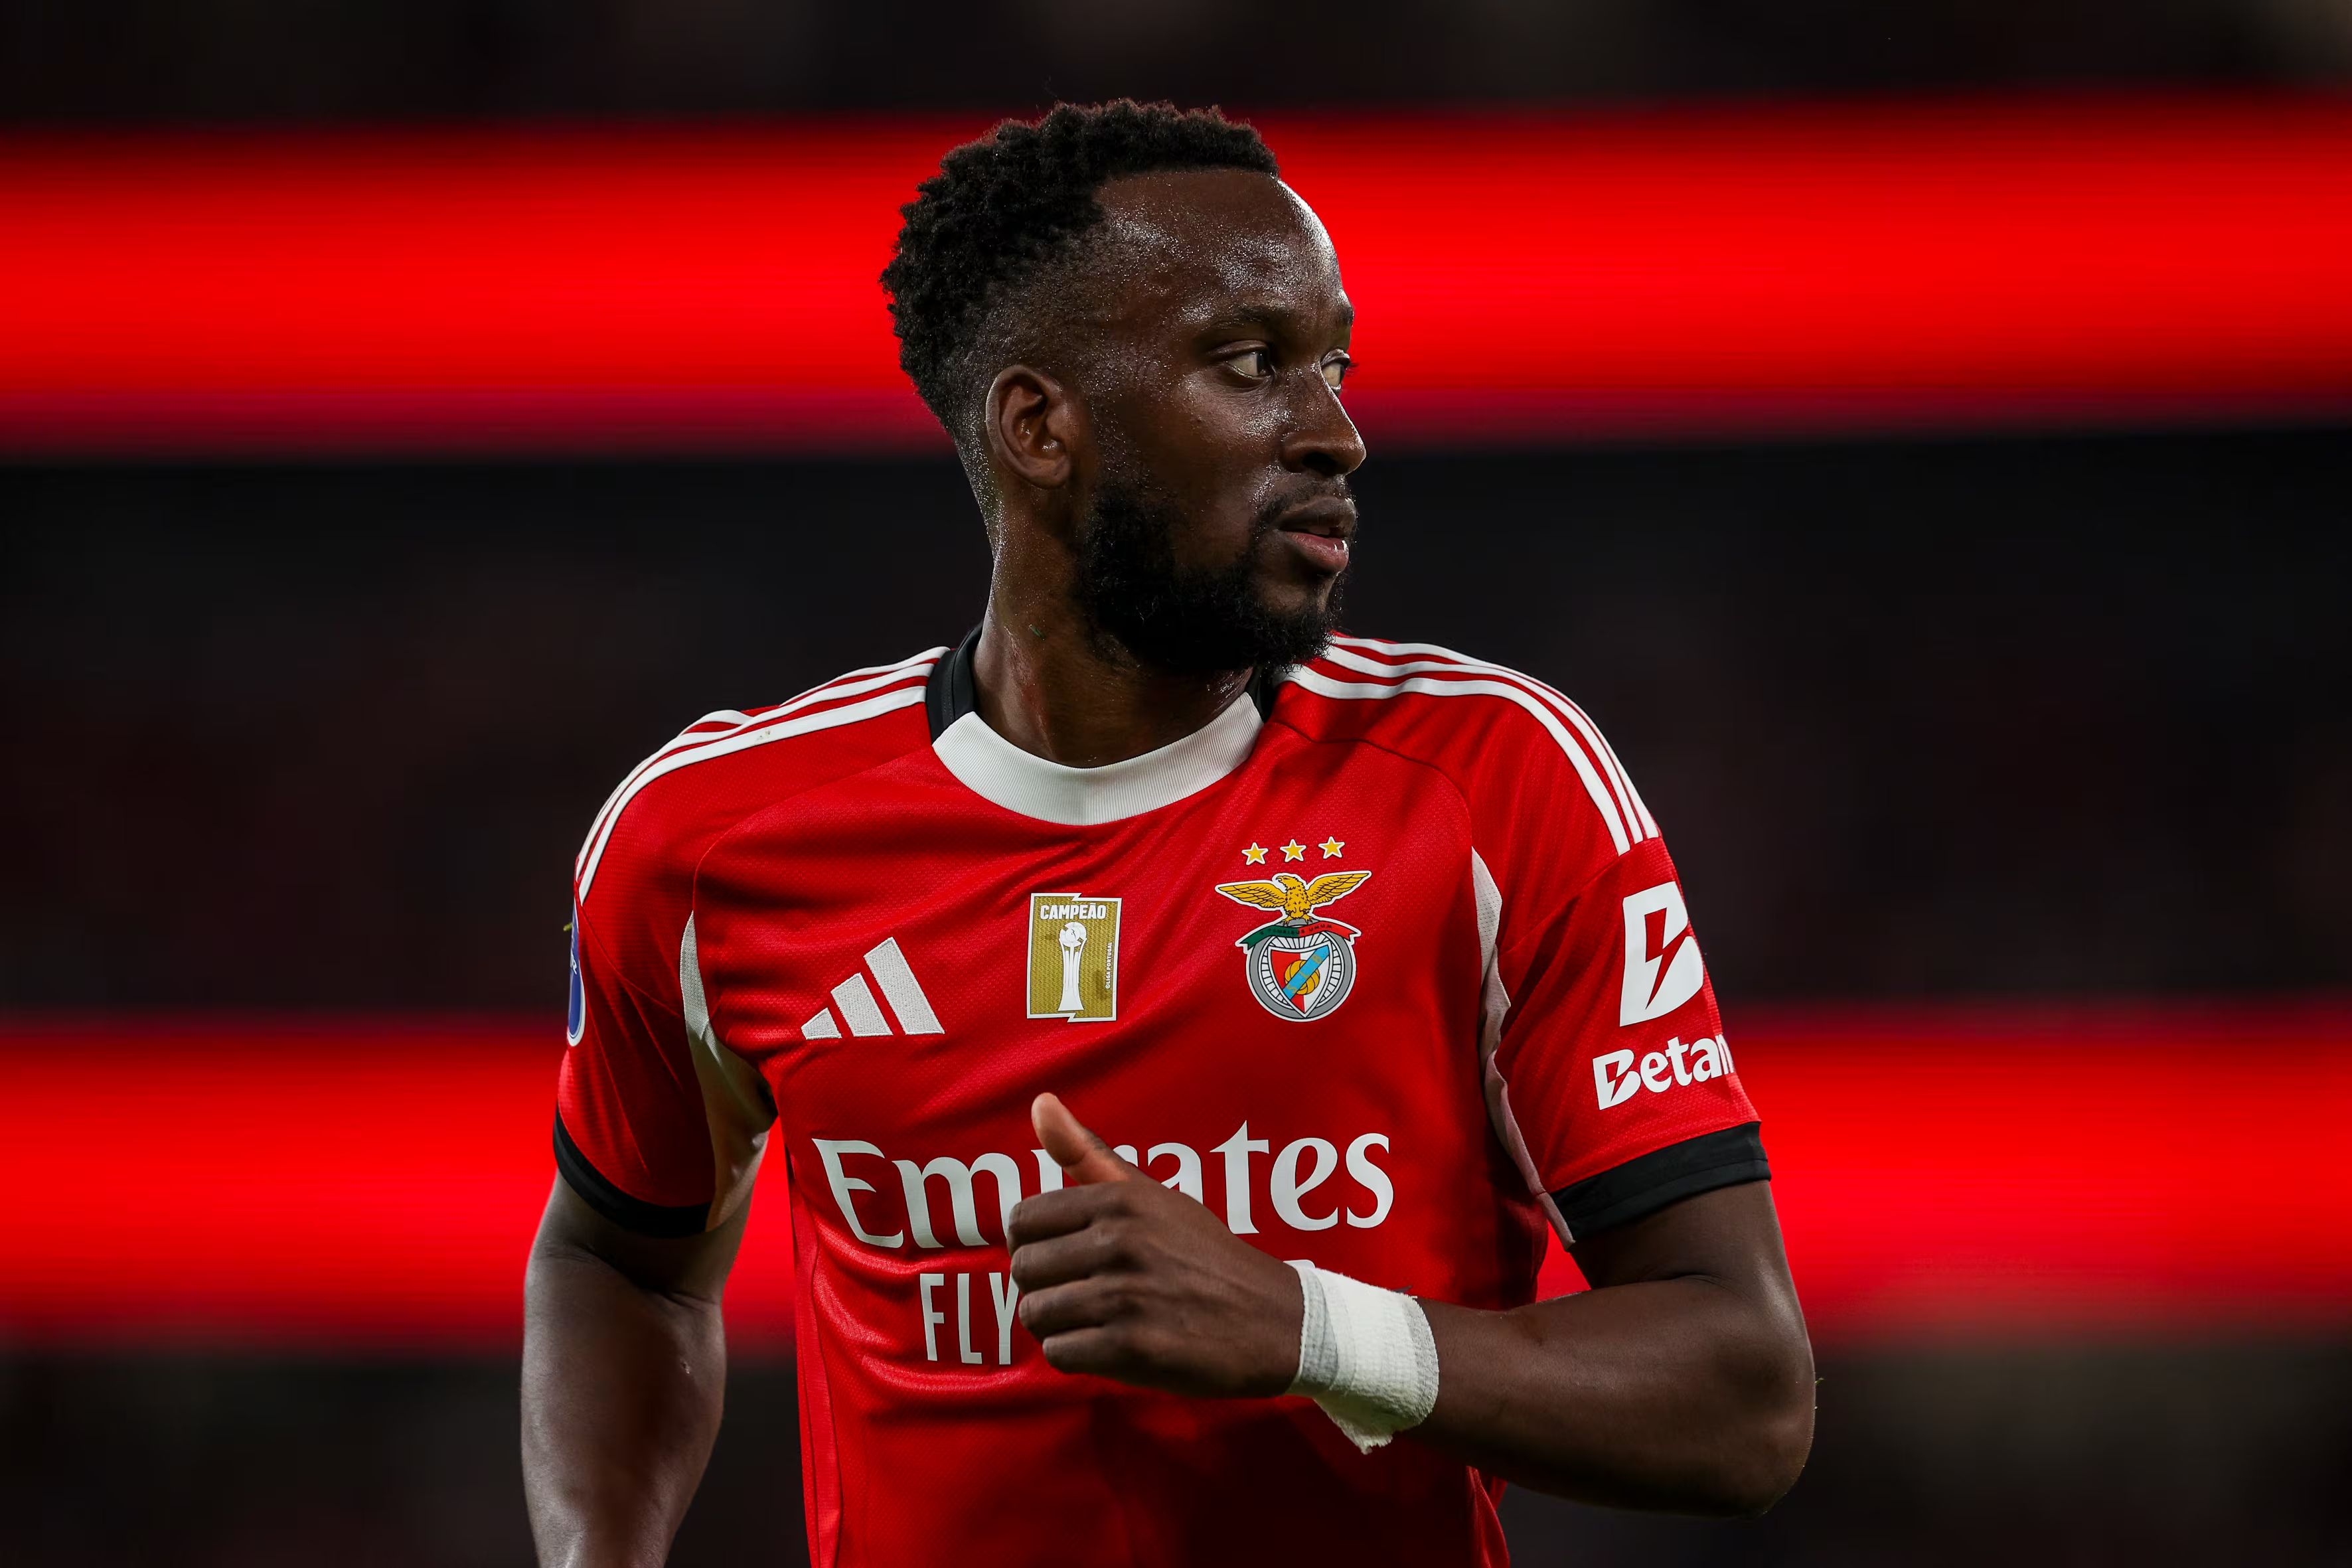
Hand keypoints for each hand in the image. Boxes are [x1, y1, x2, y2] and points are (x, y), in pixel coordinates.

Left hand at [1007, 1093, 1304, 1397]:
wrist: (1274, 1321)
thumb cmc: (1206, 1257)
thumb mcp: (1155, 1196)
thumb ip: (1089, 1154)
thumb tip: (1040, 1102)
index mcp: (1120, 1200)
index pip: (1022, 1220)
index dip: (1035, 1245)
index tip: (1063, 1257)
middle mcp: (1120, 1241)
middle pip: (1024, 1270)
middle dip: (1045, 1288)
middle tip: (1084, 1293)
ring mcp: (1125, 1295)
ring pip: (1036, 1314)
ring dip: (1060, 1325)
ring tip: (1097, 1321)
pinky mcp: (1131, 1347)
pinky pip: (1059, 1354)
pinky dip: (1077, 1356)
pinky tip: (1109, 1346)